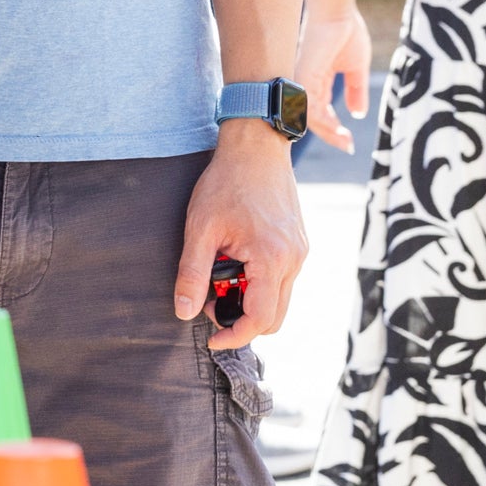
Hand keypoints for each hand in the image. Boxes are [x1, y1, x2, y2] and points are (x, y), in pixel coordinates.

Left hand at [174, 126, 306, 349]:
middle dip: (242, 320)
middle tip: (210, 301)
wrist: (256, 148)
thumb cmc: (225, 184)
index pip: (259, 319)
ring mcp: (301, 252)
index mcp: (272, 258)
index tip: (211, 337)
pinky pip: (283, 280)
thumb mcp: (200, 229)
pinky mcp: (299, 244)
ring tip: (219, 277)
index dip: (234, 335)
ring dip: (251, 301)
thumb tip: (184, 313)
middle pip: (275, 317)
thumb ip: (192, 274)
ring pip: (280, 299)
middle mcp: (294, 260)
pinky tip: (235, 262)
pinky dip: (260, 284)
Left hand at [296, 0, 372, 154]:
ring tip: (345, 140)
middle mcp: (303, 83)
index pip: (318, 112)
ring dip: (328, 132)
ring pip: (307, 117)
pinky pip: (309, 107)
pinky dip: (323, 121)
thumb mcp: (355, 68)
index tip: (348, 142)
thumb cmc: (345, 32)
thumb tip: (358, 113)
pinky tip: (339, 129)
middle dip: (330, 135)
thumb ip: (356, 90)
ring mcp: (301, 81)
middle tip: (347, 145)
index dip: (332, 128)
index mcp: (314, 80)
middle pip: (310, 119)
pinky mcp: (303, 77)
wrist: (338, 11)